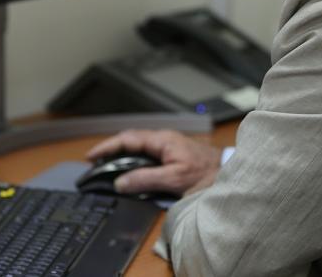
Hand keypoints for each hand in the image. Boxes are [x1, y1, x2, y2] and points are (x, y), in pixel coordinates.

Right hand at [86, 129, 222, 195]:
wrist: (230, 176)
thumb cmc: (207, 175)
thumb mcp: (174, 179)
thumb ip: (145, 179)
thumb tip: (120, 182)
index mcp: (162, 140)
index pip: (127, 138)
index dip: (106, 147)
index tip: (91, 157)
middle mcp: (164, 140)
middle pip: (130, 142)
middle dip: (111, 152)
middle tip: (95, 165)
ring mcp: (169, 148)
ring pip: (139, 149)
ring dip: (123, 158)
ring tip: (108, 170)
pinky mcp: (174, 157)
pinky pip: (148, 157)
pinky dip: (135, 163)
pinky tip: (131, 174)